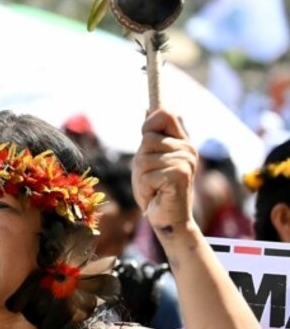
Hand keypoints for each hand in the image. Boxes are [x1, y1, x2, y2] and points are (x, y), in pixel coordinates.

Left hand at [131, 110, 197, 230]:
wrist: (169, 220)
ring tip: (153, 187)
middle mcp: (188, 149)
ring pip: (144, 158)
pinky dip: (145, 188)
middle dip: (140, 161)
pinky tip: (156, 195)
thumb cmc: (157, 190)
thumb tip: (147, 108)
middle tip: (150, 178)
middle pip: (147, 139)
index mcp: (183, 142)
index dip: (149, 123)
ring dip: (141, 177)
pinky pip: (146, 175)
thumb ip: (152, 138)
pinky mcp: (179, 176)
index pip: (166, 114)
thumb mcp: (150, 160)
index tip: (145, 136)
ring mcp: (185, 162)